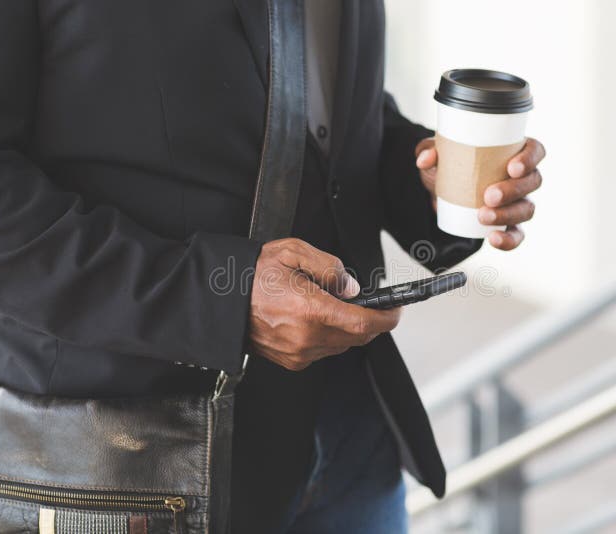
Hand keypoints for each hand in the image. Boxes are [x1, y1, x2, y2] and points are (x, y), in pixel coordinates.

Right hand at [248, 238, 400, 370]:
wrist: (221, 300)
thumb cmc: (252, 275)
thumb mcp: (294, 252)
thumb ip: (330, 268)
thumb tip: (351, 288)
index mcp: (311, 310)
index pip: (365, 323)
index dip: (387, 318)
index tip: (395, 310)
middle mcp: (308, 337)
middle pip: (358, 336)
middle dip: (370, 321)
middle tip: (371, 304)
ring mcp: (299, 352)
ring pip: (342, 344)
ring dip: (348, 328)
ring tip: (333, 305)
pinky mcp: (292, 360)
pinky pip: (323, 350)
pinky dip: (329, 336)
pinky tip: (316, 318)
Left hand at [416, 137, 545, 249]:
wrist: (444, 191)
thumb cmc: (452, 164)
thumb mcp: (439, 153)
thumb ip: (429, 149)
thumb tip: (425, 159)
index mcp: (514, 152)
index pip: (535, 151)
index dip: (529, 159)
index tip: (512, 167)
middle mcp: (522, 177)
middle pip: (533, 182)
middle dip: (513, 191)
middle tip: (488, 196)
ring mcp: (519, 202)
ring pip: (527, 209)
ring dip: (507, 215)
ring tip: (482, 216)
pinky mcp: (510, 224)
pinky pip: (517, 234)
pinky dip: (508, 240)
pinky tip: (493, 239)